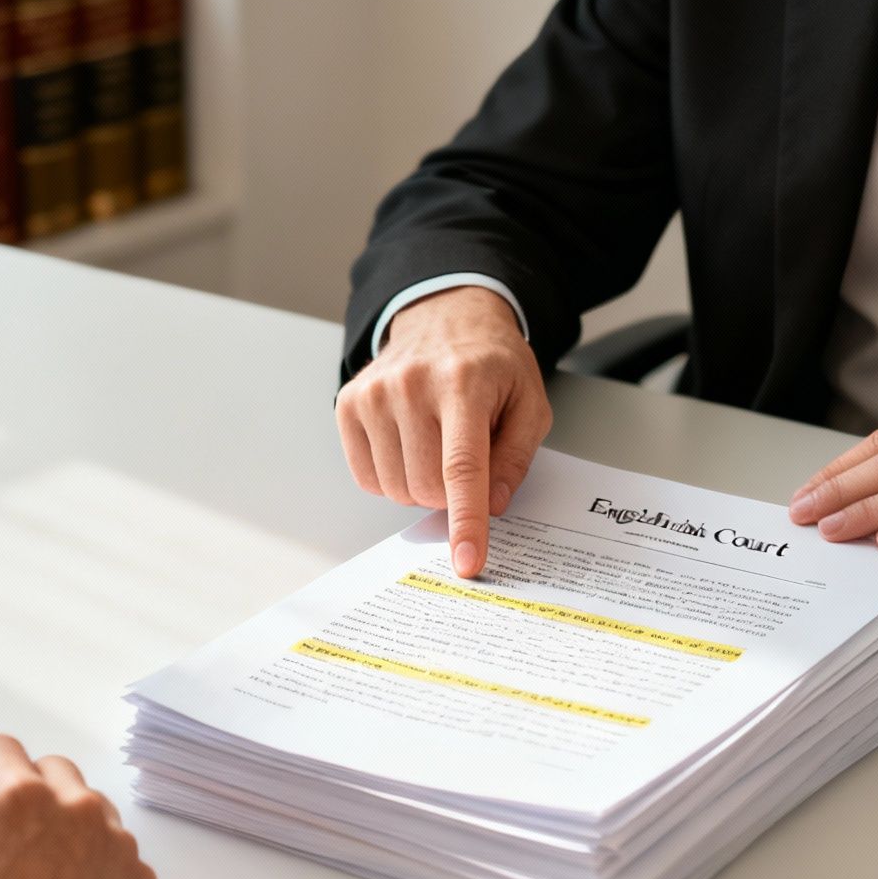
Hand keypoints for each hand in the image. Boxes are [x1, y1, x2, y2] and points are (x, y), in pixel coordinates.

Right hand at [336, 286, 551, 577]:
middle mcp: (411, 385)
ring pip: (396, 489)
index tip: (468, 561)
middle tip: (466, 462)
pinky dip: (393, 477)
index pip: (462, 468)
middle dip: (451, 496)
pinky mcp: (349, 403)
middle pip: (426, 488)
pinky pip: (367, 478)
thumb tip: (491, 505)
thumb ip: (516, 457)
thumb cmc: (491, 364)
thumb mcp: (529, 403)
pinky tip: (409, 445)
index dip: (466, 521)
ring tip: (436, 444)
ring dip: (421, 486)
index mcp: (464, 383)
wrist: (444, 317)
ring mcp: (374, 393)